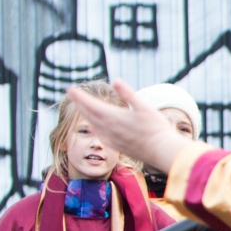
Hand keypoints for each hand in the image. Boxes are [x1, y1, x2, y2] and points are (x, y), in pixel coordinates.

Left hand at [67, 81, 192, 176]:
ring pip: (93, 124)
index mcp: (112, 116)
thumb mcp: (143, 106)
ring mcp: (111, 138)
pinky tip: (94, 127)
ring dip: (85, 114)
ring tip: (81, 107)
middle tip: (73, 94)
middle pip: (88, 114)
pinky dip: (94, 127)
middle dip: (79, 103)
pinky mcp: (116, 146)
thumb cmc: (155, 128)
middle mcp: (108, 128)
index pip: (90, 104)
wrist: (160, 151)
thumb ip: (128, 93)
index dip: (79, 96)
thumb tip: (116, 80)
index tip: (70, 88)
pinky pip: (100, 135)